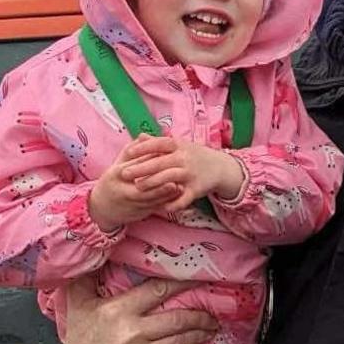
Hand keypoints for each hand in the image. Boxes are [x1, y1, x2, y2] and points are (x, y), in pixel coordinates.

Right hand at [54, 278, 217, 343]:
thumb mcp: (78, 307)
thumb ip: (86, 279)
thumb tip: (93, 253)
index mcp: (117, 310)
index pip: (158, 291)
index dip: (183, 284)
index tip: (199, 281)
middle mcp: (130, 333)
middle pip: (177, 319)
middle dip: (200, 315)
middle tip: (211, 313)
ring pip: (181, 341)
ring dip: (200, 334)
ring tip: (210, 329)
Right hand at [88, 138, 178, 230]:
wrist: (102, 207)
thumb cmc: (114, 181)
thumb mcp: (118, 163)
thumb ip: (132, 150)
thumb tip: (145, 135)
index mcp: (116, 174)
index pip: (134, 167)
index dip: (150, 163)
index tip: (165, 158)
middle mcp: (122, 190)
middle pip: (142, 188)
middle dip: (159, 186)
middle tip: (174, 180)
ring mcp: (130, 204)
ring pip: (150, 201)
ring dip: (166, 195)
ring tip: (180, 188)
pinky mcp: (138, 214)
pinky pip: (153, 209)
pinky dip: (166, 204)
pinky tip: (177, 198)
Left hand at [120, 136, 245, 211]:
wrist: (220, 168)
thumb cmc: (194, 155)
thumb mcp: (179, 145)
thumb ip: (158, 142)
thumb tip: (139, 137)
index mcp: (179, 146)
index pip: (160, 144)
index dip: (144, 148)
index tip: (129, 152)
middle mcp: (185, 159)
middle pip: (161, 162)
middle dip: (141, 168)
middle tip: (124, 173)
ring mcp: (191, 174)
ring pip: (169, 179)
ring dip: (153, 183)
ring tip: (137, 188)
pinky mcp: (196, 189)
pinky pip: (183, 198)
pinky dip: (172, 204)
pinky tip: (159, 207)